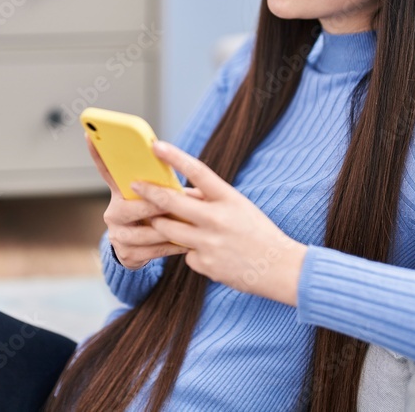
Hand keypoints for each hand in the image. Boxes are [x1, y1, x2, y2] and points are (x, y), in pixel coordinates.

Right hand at [84, 132, 204, 270]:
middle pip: (129, 208)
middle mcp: (114, 213)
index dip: (97, 153)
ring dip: (166, 228)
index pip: (107, 171)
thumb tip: (179, 163)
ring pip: (144, 232)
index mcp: (120, 193)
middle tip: (171, 202)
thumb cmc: (153, 216)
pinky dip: (172, 246)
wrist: (140, 252)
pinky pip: (152, 251)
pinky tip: (186, 242)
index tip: (91, 134)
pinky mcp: (127, 255)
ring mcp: (118, 235)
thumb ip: (161, 184)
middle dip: (152, 205)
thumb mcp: (153, 198)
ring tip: (185, 225)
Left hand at [130, 140, 307, 305]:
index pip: (199, 171)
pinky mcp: (205, 264)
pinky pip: (185, 254)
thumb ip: (210, 199)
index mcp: (229, 198)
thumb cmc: (258, 231)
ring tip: (159, 220)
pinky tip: (210, 254)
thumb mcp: (239, 206)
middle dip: (149, 192)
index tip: (156, 145)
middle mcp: (217, 219)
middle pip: (172, 202)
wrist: (280, 268)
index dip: (175, 157)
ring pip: (168, 229)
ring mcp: (209, 243)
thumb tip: (181, 192)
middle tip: (134, 185)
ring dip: (160, 224)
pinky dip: (191, 252)